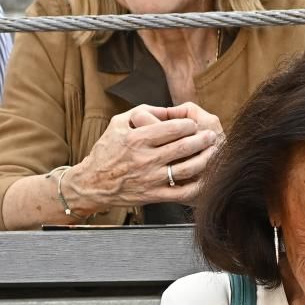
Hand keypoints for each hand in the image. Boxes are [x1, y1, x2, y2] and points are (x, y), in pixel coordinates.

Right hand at [67, 104, 222, 212]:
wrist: (91, 184)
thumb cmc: (105, 151)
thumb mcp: (117, 123)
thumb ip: (143, 112)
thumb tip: (166, 108)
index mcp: (137, 139)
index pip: (172, 128)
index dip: (189, 124)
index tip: (195, 124)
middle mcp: (145, 159)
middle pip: (183, 147)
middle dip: (202, 139)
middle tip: (211, 136)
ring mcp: (150, 179)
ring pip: (186, 168)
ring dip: (205, 159)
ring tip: (213, 152)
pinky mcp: (153, 195)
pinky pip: (181, 192)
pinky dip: (197, 186)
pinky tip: (205, 177)